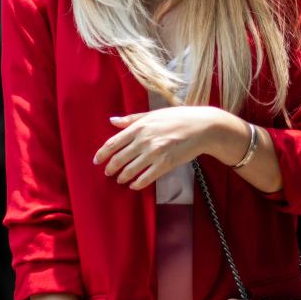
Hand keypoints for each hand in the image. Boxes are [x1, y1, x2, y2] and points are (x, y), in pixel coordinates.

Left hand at [93, 106, 220, 189]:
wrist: (203, 127)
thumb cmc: (179, 118)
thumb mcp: (154, 114)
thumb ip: (132, 119)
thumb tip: (112, 120)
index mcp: (140, 126)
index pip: (113, 143)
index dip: (102, 154)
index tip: (97, 161)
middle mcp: (144, 139)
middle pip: (119, 158)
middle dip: (111, 168)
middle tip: (108, 173)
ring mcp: (155, 152)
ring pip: (131, 170)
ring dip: (123, 177)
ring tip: (120, 180)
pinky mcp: (166, 163)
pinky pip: (146, 177)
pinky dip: (137, 183)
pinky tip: (134, 185)